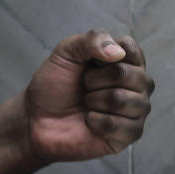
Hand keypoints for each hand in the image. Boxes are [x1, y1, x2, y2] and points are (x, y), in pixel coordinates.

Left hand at [25, 29, 154, 161]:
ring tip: (86, 103)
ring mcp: (136, 109)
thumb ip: (91, 40)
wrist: (37, 116)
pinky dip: (95, 121)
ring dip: (94, 100)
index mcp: (124, 60)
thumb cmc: (54, 83)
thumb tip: (118, 52)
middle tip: (83, 85)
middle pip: (127, 74)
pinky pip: (120, 125)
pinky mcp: (130, 134)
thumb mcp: (66, 52)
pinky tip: (89, 120)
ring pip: (123, 100)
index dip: (103, 54)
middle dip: (93, 80)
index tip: (88, 62)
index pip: (130, 48)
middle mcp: (137, 83)